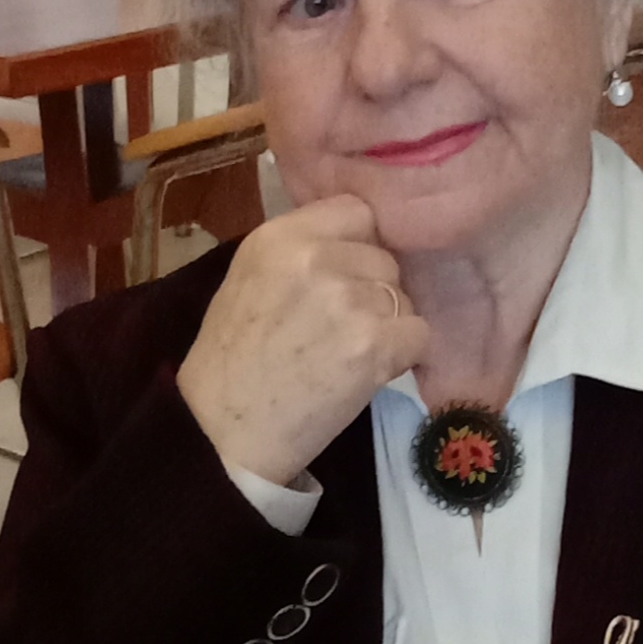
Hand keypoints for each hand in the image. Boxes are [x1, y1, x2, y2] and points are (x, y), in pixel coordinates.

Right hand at [176, 195, 427, 485]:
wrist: (223, 431)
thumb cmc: (233, 360)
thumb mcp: (250, 279)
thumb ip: (300, 251)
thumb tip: (359, 237)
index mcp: (279, 238)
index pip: (357, 212)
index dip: (361, 245)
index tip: (347, 275)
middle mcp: (313, 259)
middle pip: (385, 258)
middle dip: (375, 291)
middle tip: (342, 329)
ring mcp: (346, 300)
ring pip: (405, 298)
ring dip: (389, 326)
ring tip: (347, 355)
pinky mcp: (372, 345)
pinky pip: (419, 334)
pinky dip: (403, 356)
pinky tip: (367, 372)